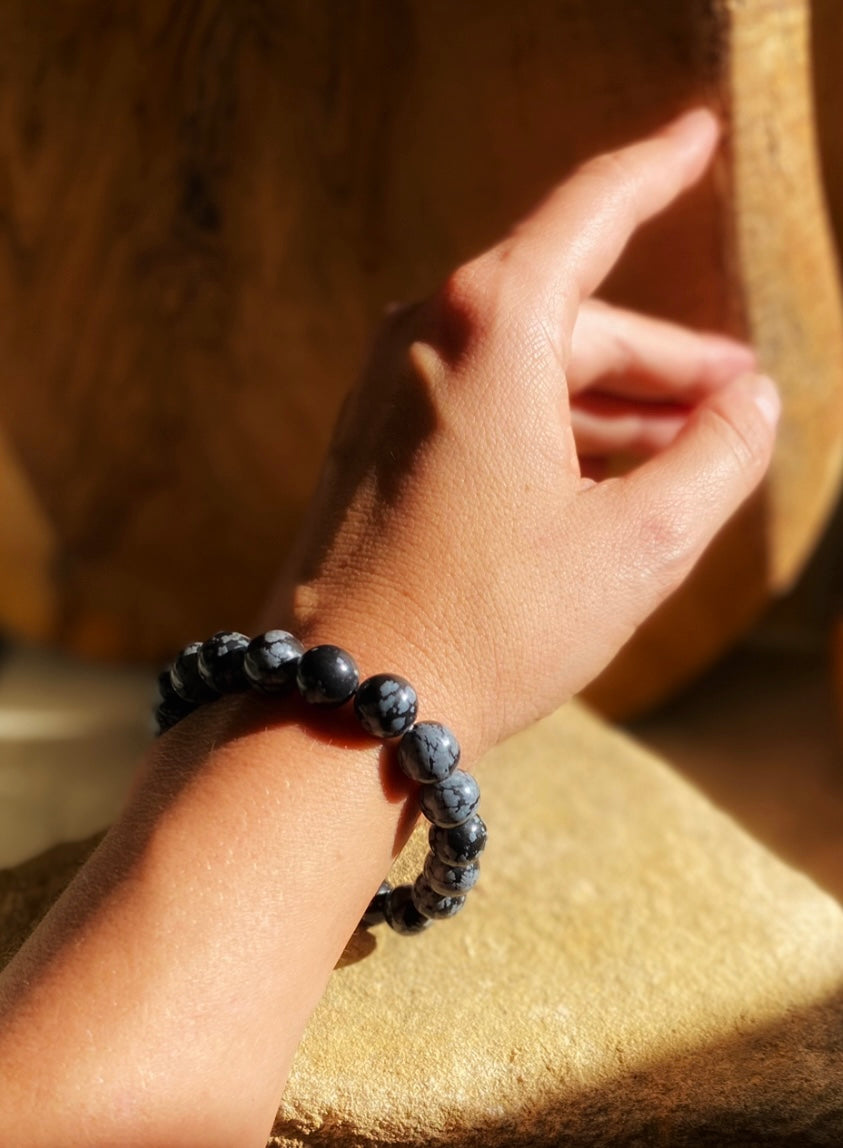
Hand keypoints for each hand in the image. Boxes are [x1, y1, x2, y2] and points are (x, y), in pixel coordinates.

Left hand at [269, 109, 778, 757]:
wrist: (342, 705)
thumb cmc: (488, 624)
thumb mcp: (639, 542)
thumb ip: (718, 455)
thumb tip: (752, 403)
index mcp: (490, 327)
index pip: (591, 211)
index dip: (658, 169)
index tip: (696, 136)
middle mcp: (423, 338)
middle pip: (572, 315)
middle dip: (663, 356)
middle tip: (737, 395)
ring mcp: (387, 393)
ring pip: (528, 368)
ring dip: (613, 399)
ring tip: (687, 444)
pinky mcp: (374, 448)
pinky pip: (482, 408)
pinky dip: (551, 427)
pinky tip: (600, 476)